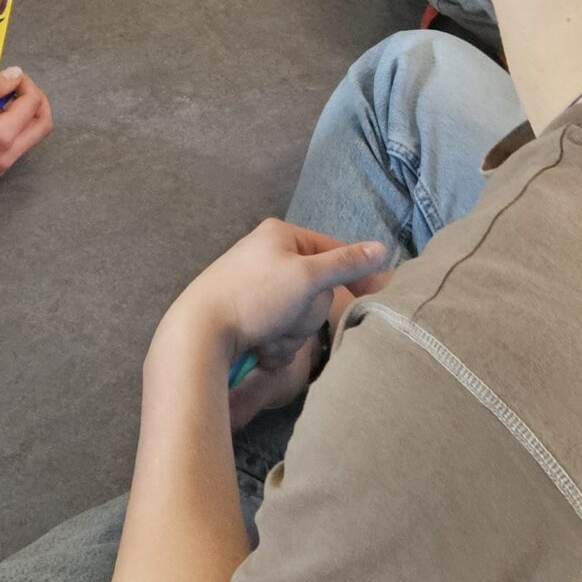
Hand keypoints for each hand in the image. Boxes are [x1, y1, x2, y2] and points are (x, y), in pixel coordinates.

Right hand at [0, 69, 52, 224]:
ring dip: (23, 112)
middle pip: (42, 123)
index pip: (33, 103)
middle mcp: (9, 155)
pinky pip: (15, 144)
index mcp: (2, 137)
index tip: (7, 75)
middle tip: (12, 85)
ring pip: (31, 135)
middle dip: (34, 98)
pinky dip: (12, 125)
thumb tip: (15, 75)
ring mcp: (2, 165)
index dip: (25, 83)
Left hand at [164, 220, 390, 425]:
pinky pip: (280, 329)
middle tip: (287, 318)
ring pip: (299, 315)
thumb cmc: (254, 297)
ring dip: (291, 333)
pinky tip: (259, 346)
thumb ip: (346, 263)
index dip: (354, 273)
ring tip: (268, 335)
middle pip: (316, 290)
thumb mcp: (307, 277)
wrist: (200, 333)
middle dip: (306, 314)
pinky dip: (275, 342)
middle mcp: (268, 256)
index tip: (375, 294)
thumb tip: (381, 249)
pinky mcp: (248, 315)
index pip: (332, 249)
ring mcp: (256, 288)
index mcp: (280, 235)